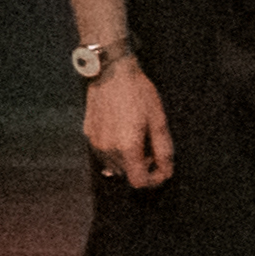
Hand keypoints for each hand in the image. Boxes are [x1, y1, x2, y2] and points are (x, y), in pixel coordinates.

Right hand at [78, 62, 172, 189]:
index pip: (138, 182)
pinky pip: (104, 153)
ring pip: (115, 166)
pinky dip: (117, 151)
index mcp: (126, 148)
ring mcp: (94, 143)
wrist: (111, 73)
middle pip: (127, 175)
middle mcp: (106, 150)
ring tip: (139, 138)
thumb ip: (163, 150)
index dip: (154, 180)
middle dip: (143, 168)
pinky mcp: (88, 134)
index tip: (163, 169)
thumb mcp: (159, 121)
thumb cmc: (139, 94)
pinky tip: (124, 133)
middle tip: (153, 148)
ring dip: (129, 160)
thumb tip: (166, 171)